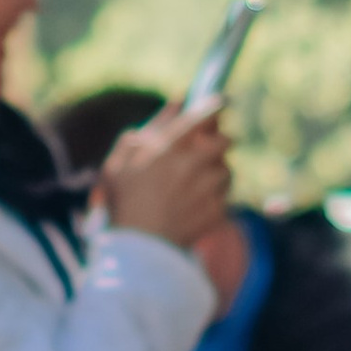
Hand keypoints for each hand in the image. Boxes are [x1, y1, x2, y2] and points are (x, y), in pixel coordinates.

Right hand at [98, 104, 232, 256]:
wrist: (136, 250)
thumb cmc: (123, 201)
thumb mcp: (123, 158)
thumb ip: (153, 126)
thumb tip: (179, 101)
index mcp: (171, 146)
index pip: (207, 112)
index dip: (216, 107)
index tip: (219, 105)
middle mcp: (195, 163)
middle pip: (226, 141)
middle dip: (219, 143)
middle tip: (207, 151)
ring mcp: (209, 189)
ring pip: (226, 171)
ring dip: (216, 174)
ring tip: (196, 186)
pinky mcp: (218, 212)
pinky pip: (226, 198)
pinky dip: (216, 201)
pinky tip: (196, 208)